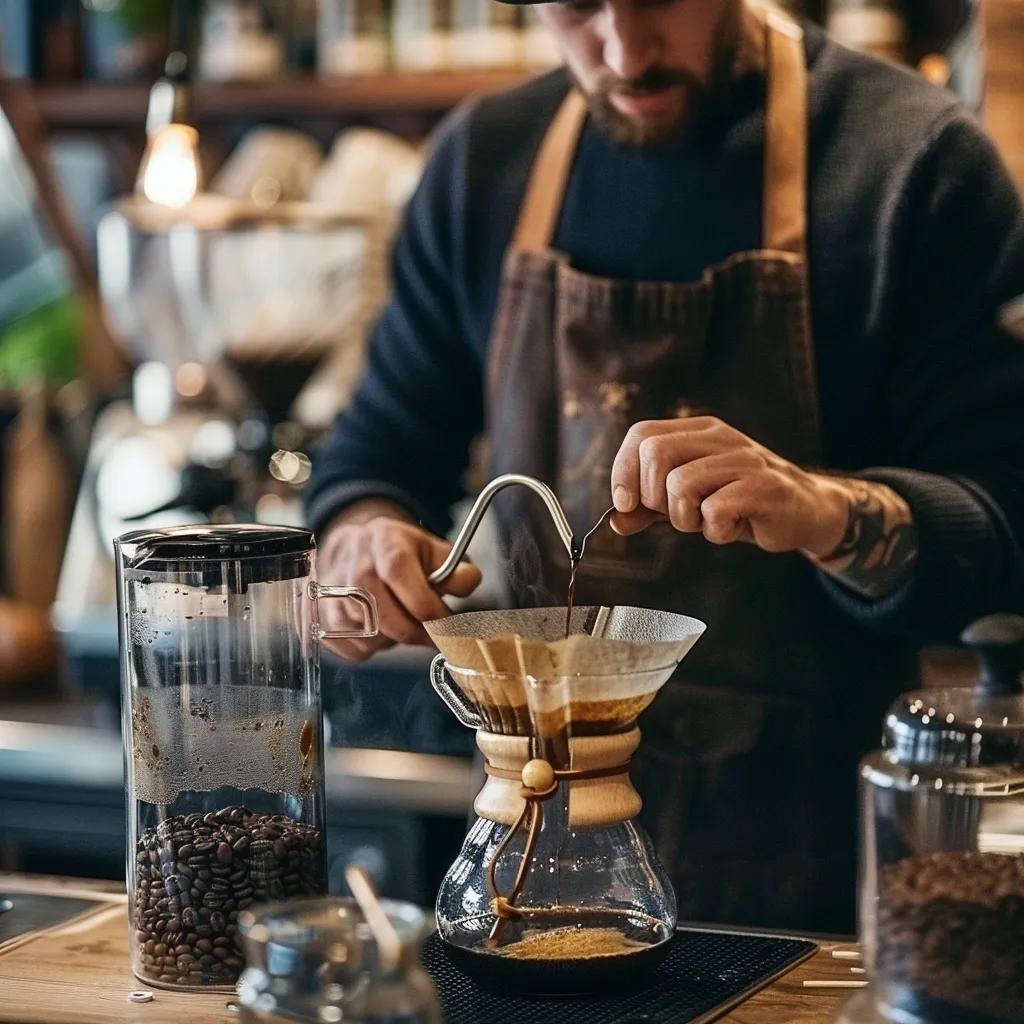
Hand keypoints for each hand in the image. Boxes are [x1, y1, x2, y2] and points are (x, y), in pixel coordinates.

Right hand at [316, 501, 481, 661]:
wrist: (359, 548)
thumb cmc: (401, 553)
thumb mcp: (434, 551)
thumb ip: (456, 569)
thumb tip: (467, 583)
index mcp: (384, 541)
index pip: (397, 573)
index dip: (425, 605)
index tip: (444, 621)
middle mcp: (353, 563)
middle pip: (380, 611)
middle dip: (413, 632)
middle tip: (432, 636)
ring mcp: (332, 591)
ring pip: (367, 634)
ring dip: (393, 639)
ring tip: (403, 623)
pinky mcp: (322, 617)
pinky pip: (352, 648)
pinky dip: (372, 648)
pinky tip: (381, 630)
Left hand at [609, 417, 850, 556]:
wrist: (805, 510)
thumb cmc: (741, 503)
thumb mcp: (689, 501)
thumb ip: (650, 508)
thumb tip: (615, 520)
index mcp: (698, 431)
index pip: (642, 435)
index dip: (623, 471)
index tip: (627, 504)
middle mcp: (720, 437)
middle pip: (655, 454)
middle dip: (653, 497)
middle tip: (677, 514)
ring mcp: (745, 459)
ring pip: (681, 484)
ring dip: (684, 518)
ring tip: (706, 522)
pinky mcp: (765, 487)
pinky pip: (715, 509)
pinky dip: (715, 530)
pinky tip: (731, 527)